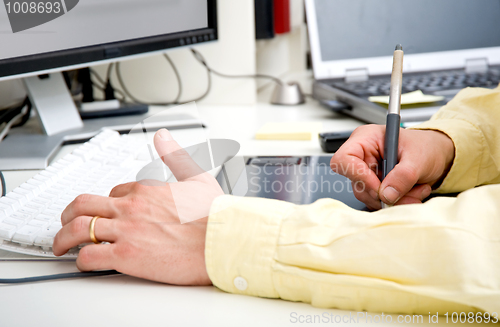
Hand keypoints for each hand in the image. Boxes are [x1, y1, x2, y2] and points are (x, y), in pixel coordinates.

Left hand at [53, 129, 223, 284]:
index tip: (106, 214)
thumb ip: (175, 155)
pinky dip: (81, 260)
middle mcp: (130, 207)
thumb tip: (163, 136)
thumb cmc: (214, 216)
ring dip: (63, 238)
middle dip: (68, 214)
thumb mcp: (197, 176)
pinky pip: (89, 255)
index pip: (113, 194)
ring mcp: (126, 230)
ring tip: (61, 246)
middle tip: (64, 223)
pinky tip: (84, 262)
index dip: (107, 205)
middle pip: (83, 205)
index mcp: (145, 189)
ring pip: (77, 229)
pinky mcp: (126, 255)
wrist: (222, 241)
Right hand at [330, 125, 454, 209]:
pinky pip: (378, 202)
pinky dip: (397, 202)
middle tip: (407, 193)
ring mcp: (367, 172)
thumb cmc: (427, 146)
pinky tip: (412, 192)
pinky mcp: (375, 186)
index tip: (379, 187)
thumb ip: (403, 175)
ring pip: (368, 196)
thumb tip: (387, 194)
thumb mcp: (419, 157)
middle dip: (383, 193)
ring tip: (416, 190)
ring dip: (394, 200)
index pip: (344, 159)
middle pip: (356, 182)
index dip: (357, 175)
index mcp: (365, 139)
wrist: (438, 156)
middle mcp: (362, 156)